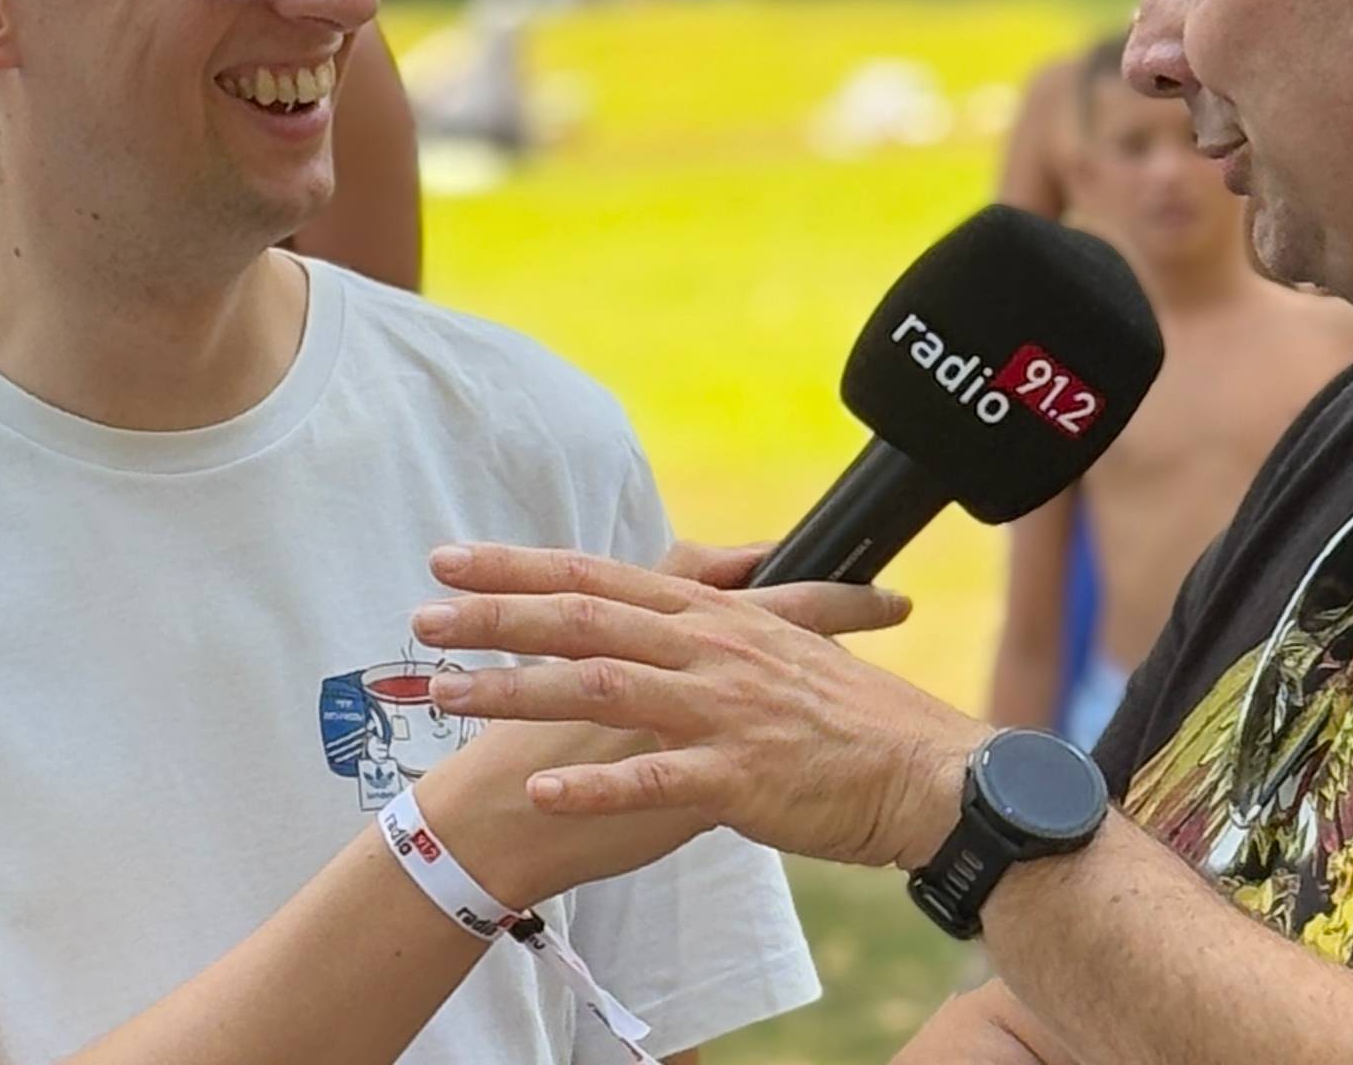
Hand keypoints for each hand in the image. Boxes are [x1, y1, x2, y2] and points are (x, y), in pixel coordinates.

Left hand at [414, 543, 989, 872]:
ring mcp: (723, 711)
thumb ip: (722, 631)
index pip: (602, 575)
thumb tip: (675, 618)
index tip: (452, 559)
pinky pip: (654, 779)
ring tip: (448, 694)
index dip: (520, 566)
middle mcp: (711, 650)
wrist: (931, 774)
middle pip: (584, 618)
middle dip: (495, 616)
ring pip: (600, 687)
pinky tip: (540, 792)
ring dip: (517, 688)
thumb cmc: (858, 722)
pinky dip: (593, 784)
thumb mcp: (787, 649)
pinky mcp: (739, 776)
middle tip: (421, 616)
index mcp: (717, 617)